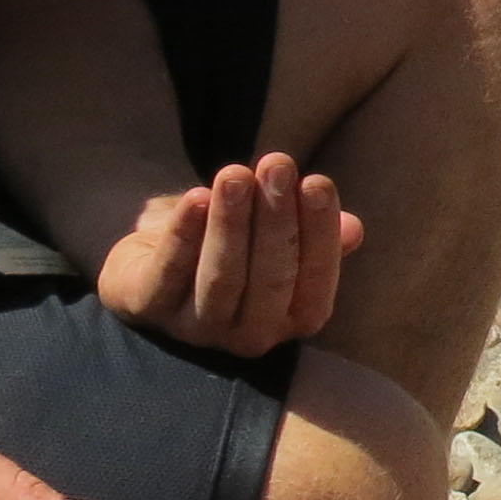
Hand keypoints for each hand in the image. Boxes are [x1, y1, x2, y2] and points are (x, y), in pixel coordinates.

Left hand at [96, 152, 365, 354]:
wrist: (155, 255)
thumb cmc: (234, 244)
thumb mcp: (277, 237)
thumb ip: (316, 235)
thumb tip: (353, 229)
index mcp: (291, 320)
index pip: (315, 284)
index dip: (319, 234)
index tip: (317, 182)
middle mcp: (248, 335)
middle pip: (270, 280)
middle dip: (276, 220)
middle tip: (277, 164)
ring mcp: (195, 328)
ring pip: (220, 277)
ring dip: (230, 223)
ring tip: (236, 173)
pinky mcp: (147, 308)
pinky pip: (168, 273)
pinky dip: (182, 235)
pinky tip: (195, 198)